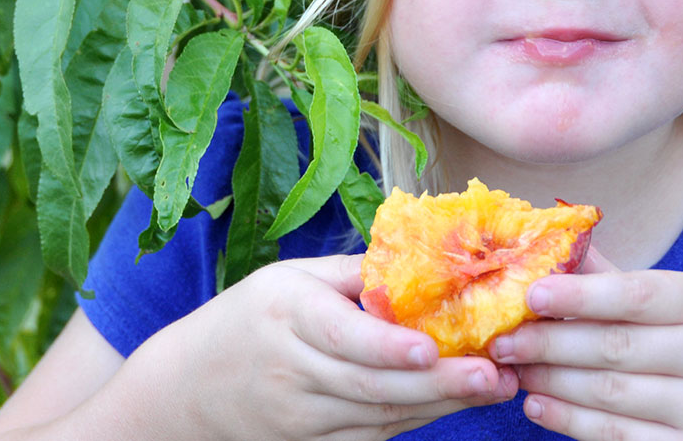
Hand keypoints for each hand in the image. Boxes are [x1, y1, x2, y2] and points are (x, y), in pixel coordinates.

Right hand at [133, 254, 515, 440]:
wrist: (188, 387)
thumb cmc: (247, 318)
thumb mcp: (287, 277)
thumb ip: (351, 274)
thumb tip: (422, 259)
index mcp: (285, 313)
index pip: (340, 336)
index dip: (387, 346)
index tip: (431, 348)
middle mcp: (292, 368)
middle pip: (371, 384)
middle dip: (439, 383)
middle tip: (495, 374)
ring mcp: (300, 414)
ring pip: (379, 414)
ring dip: (440, 403)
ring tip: (493, 386)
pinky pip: (372, 436)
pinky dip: (415, 420)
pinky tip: (453, 402)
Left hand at [490, 249, 682, 439]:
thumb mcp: (671, 309)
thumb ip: (613, 281)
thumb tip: (548, 241)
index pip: (636, 294)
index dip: (579, 295)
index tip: (530, 294)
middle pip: (614, 347)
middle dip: (548, 342)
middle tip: (501, 341)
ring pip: (608, 393)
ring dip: (550, 380)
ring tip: (513, 369)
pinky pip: (614, 434)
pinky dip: (567, 420)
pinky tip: (535, 406)